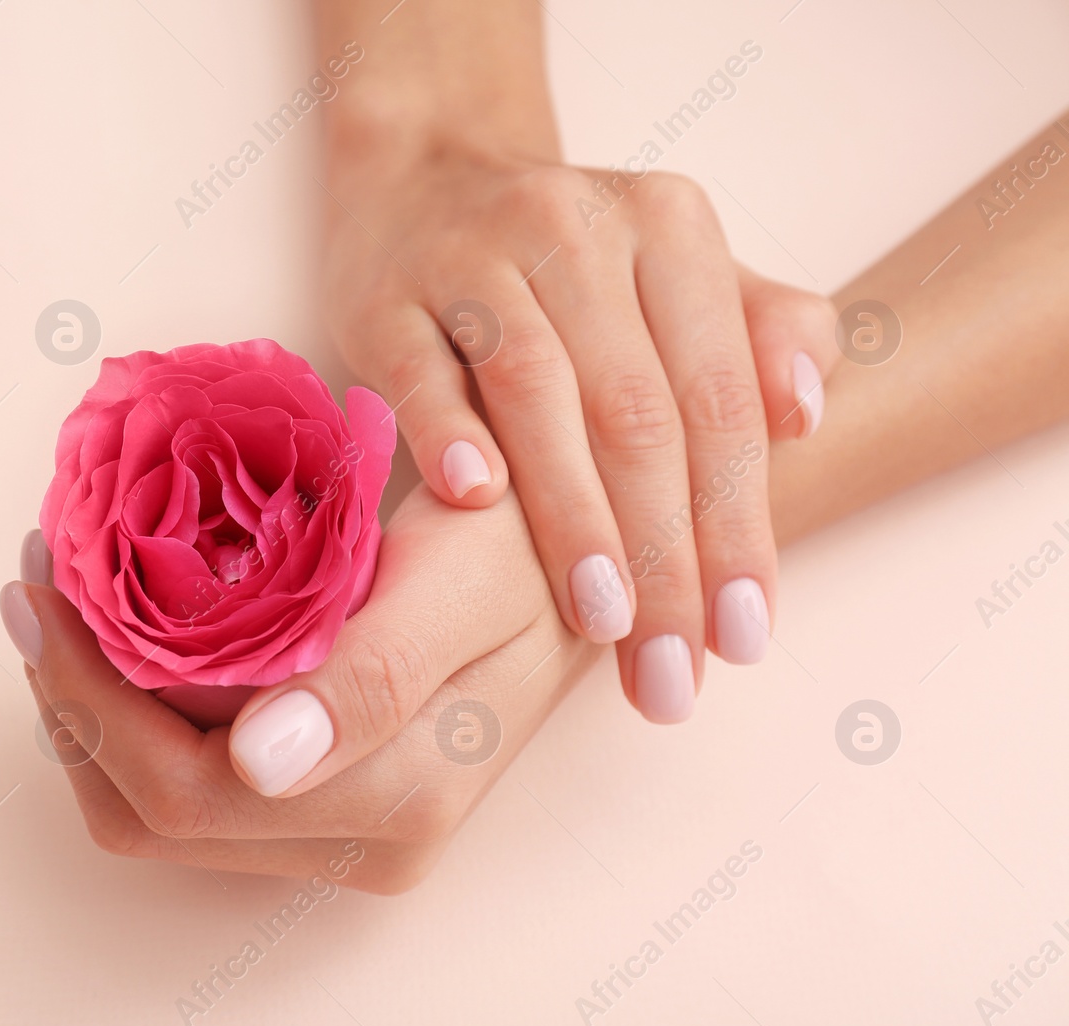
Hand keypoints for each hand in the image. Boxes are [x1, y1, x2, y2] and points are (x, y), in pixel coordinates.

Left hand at [5, 483, 598, 891]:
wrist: (590, 573)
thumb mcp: (461, 583)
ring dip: (91, 716)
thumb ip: (372, 676)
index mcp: (398, 797)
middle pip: (152, 814)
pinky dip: (135, 723)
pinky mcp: (330, 813)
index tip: (46, 577)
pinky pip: (193, 796)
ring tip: (62, 604)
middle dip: (72, 699)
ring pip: (159, 817)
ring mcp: (345, 840)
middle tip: (38, 580)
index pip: (183, 787)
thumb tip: (253, 766)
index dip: (89, 694)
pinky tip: (121, 641)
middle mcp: (366, 846)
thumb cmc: (530, 552)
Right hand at [323, 114, 836, 722]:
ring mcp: (474, 256)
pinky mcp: (388, 293)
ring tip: (603, 621)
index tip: (746, 637)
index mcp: (671, 228)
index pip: (718, 398)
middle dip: (665, 554)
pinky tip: (472, 498)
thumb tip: (806, 416)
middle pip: (636, 411)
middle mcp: (578, 228)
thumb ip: (759, 338)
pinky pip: (422, 369)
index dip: (739, 524)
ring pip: (538, 393)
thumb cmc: (569, 265)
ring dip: (574, 517)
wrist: (424, 185)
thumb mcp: (676, 277)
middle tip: (670, 671)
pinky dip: (448, 430)